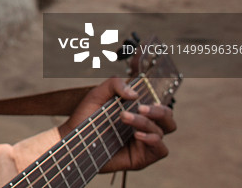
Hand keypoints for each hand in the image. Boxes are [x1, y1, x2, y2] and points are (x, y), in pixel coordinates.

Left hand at [59, 77, 175, 171]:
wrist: (73, 138)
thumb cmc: (86, 117)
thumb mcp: (97, 94)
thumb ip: (115, 84)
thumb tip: (134, 94)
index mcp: (138, 112)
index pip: (159, 106)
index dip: (158, 100)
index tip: (143, 97)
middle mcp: (144, 128)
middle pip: (168, 119)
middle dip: (159, 111)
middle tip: (140, 107)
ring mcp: (144, 143)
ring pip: (163, 131)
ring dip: (146, 123)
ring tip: (124, 117)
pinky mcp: (141, 158)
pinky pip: (161, 150)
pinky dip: (153, 140)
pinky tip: (137, 135)